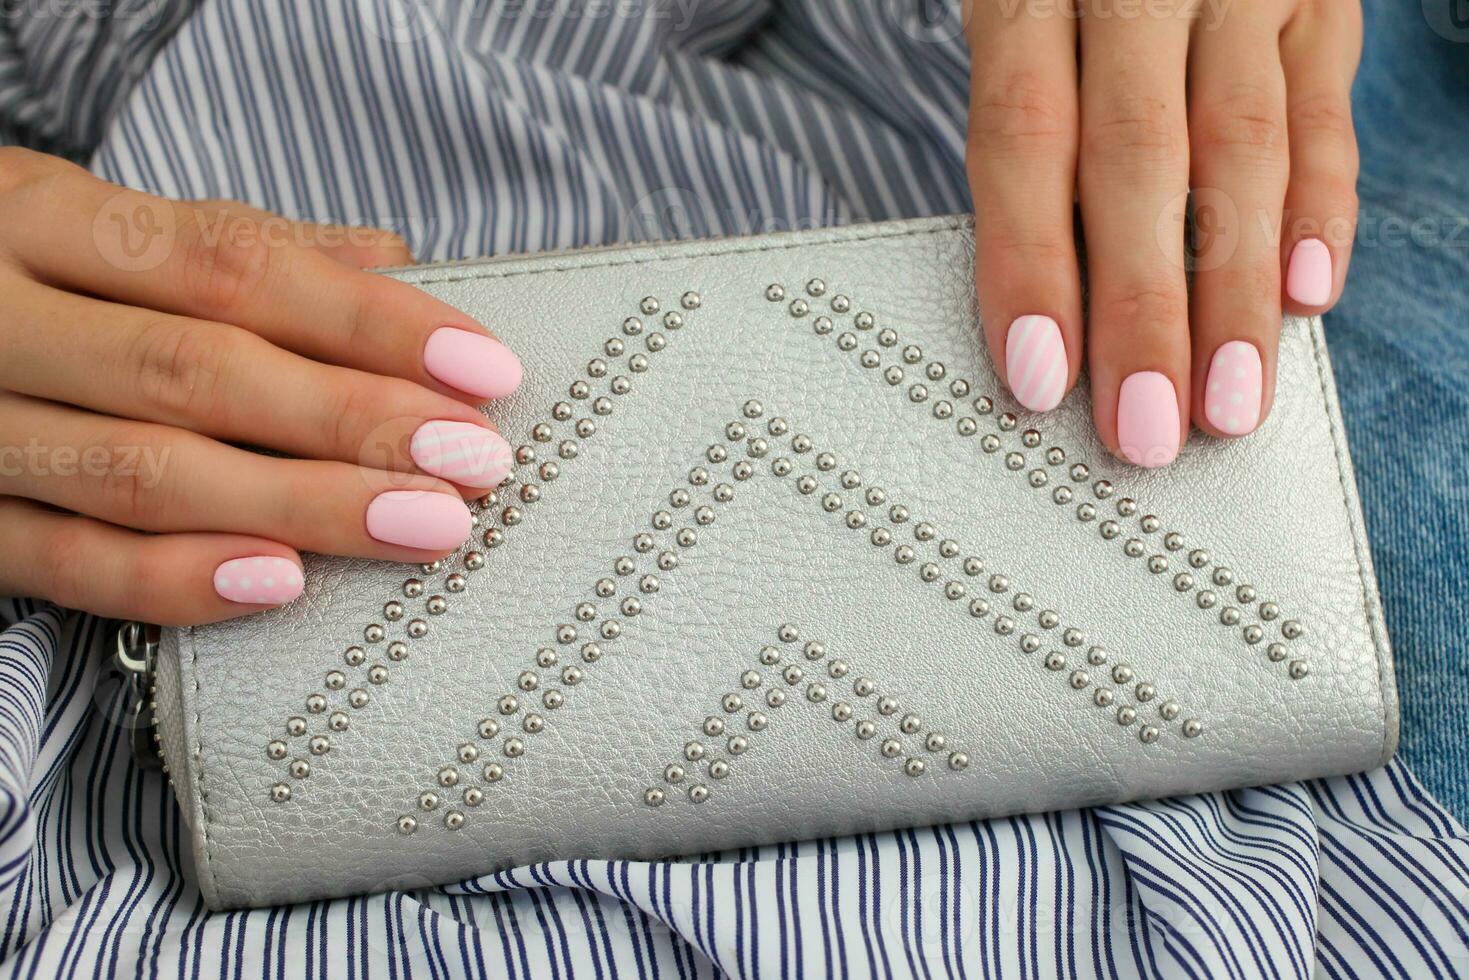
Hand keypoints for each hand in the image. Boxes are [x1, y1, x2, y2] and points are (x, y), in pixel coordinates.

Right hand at [0, 149, 521, 624]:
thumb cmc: (0, 265)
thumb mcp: (95, 224)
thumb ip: (234, 247)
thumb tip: (391, 259)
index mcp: (38, 216)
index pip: (234, 266)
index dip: (369, 322)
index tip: (483, 370)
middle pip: (200, 372)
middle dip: (354, 422)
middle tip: (474, 464)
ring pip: (144, 472)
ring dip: (299, 506)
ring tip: (423, 527)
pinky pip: (65, 561)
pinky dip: (175, 579)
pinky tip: (283, 585)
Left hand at [965, 0, 1360, 465]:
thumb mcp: (1014, 20)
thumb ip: (1023, 131)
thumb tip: (1036, 308)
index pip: (1024, 139)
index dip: (1029, 267)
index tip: (1037, 377)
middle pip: (1137, 162)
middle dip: (1143, 312)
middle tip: (1144, 429)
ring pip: (1241, 152)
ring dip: (1236, 293)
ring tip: (1228, 402)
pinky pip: (1323, 114)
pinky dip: (1320, 210)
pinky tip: (1307, 299)